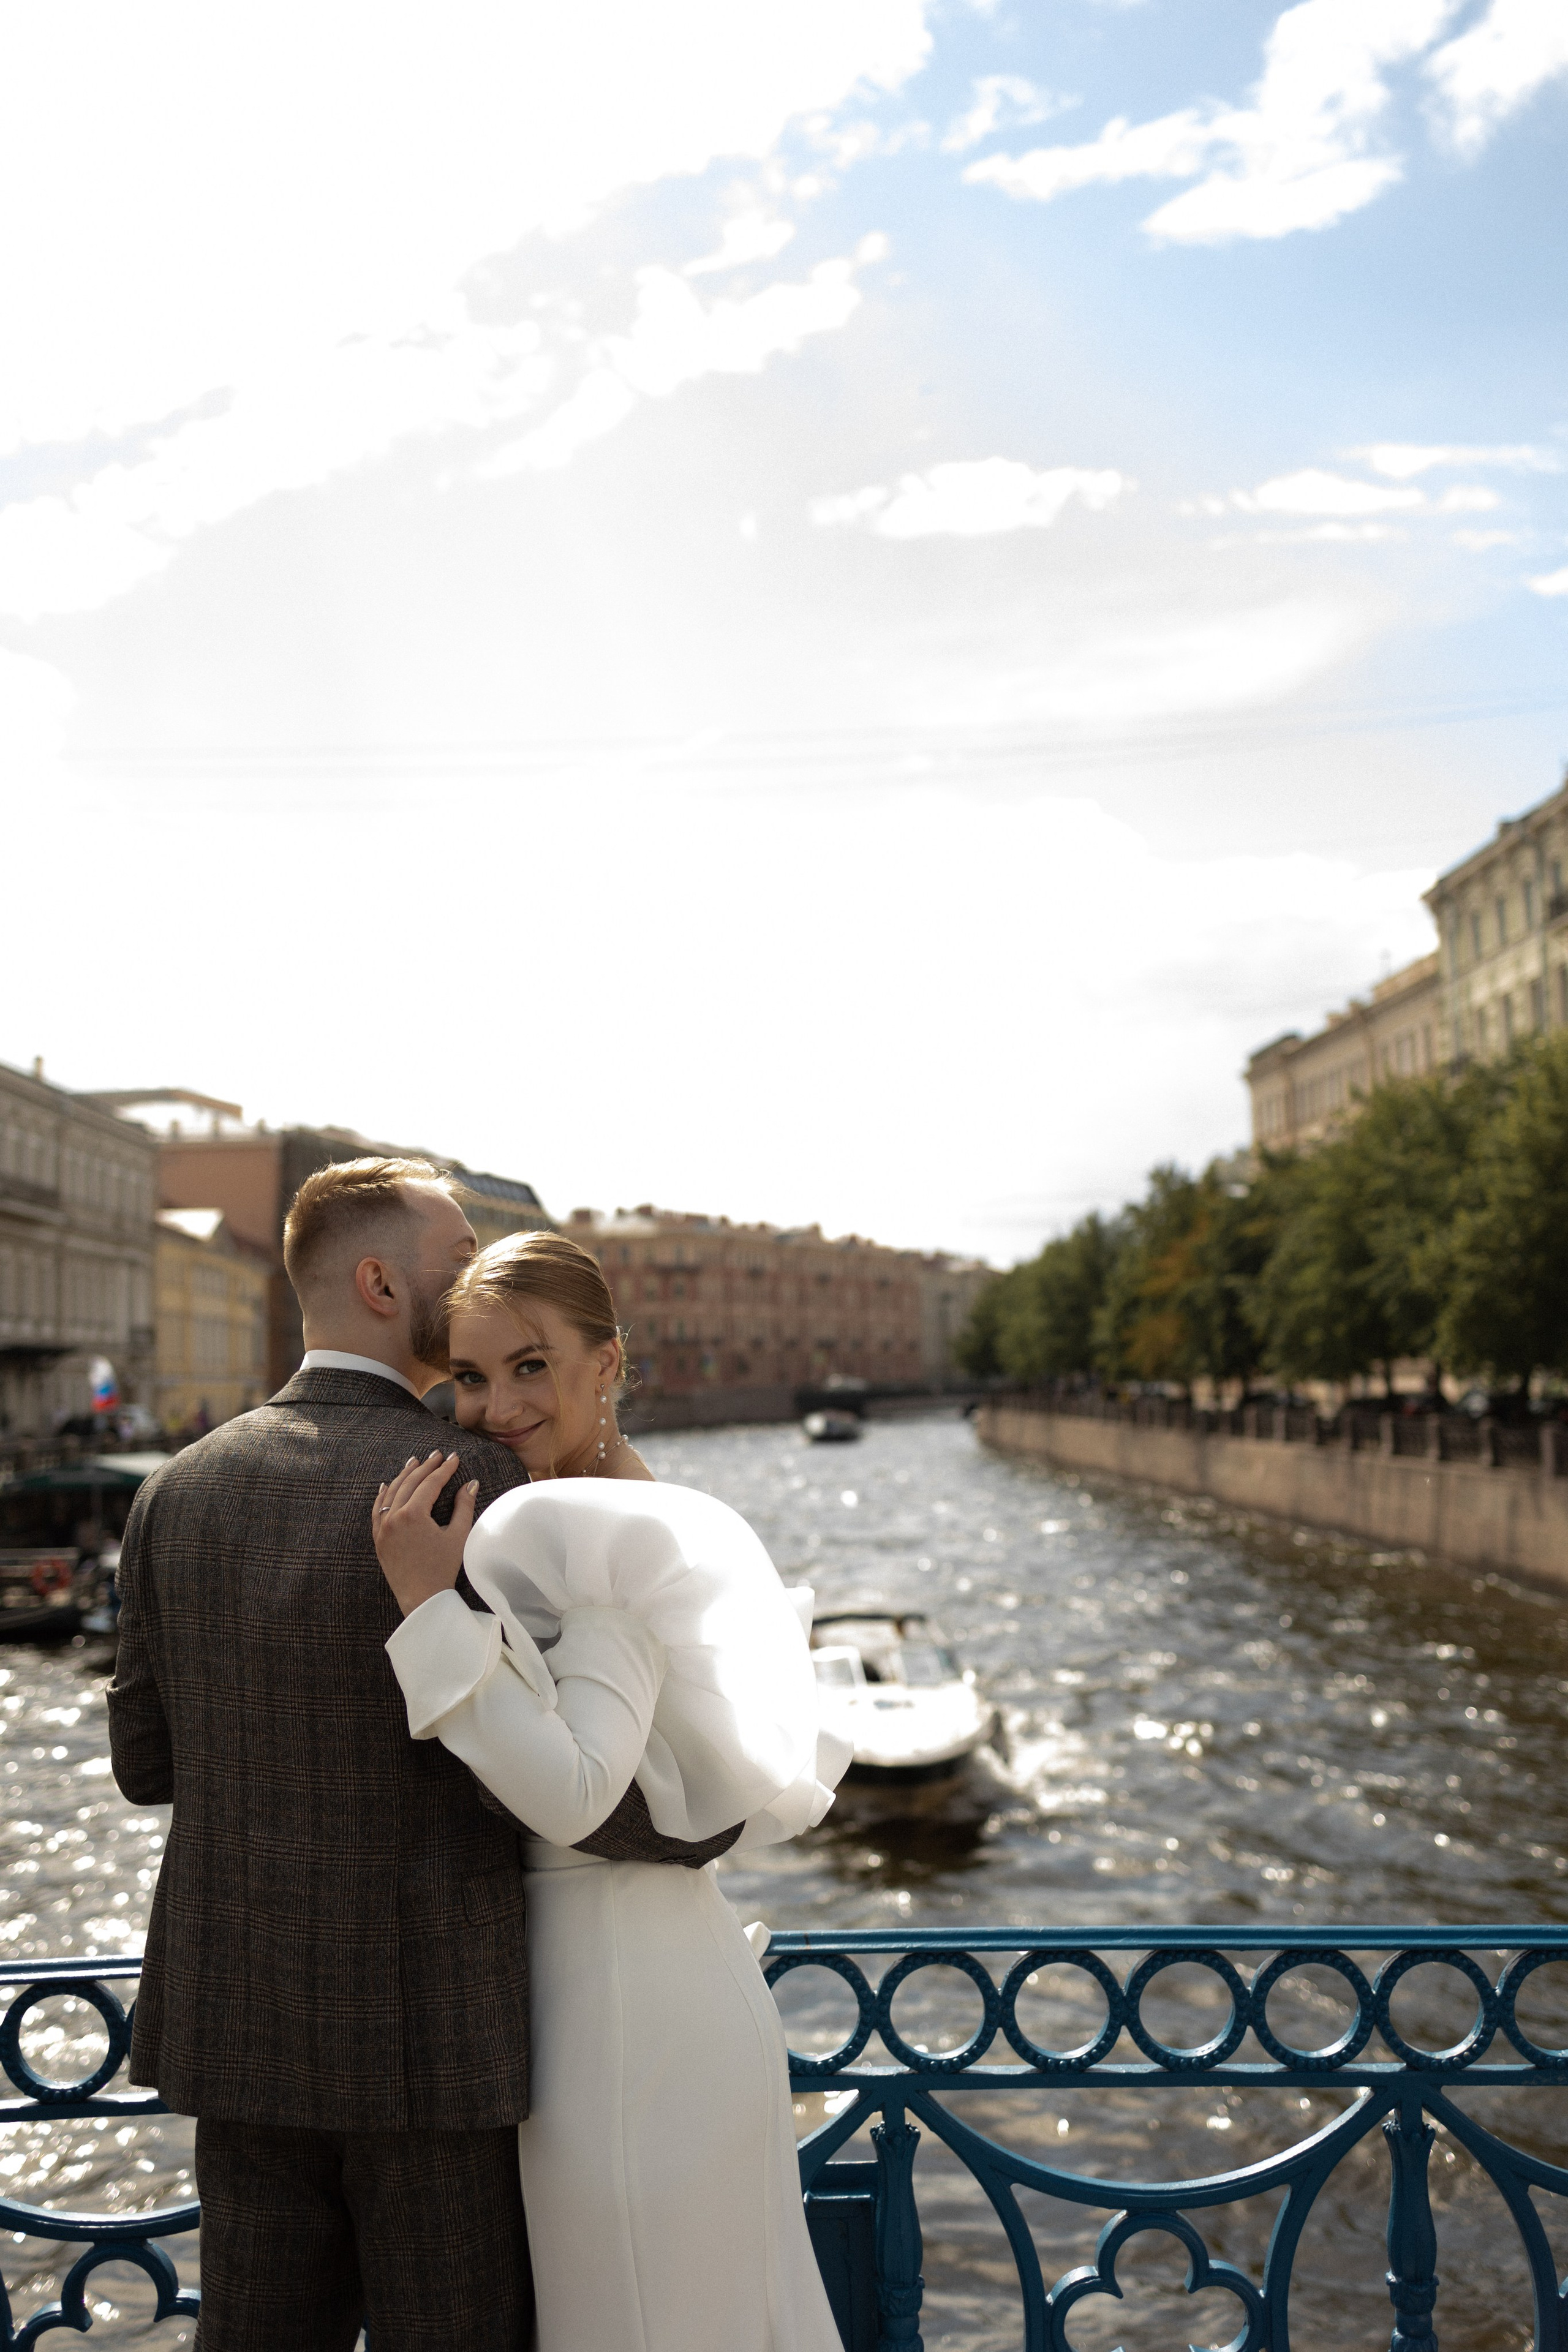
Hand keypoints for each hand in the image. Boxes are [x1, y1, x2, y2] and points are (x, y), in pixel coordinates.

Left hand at [372, 1451, 478, 1616]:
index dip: (444, 1469)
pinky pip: (377, 1510)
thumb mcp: (458, 1536)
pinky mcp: (379, 1539)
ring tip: (414, 1462)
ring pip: (391, 1493)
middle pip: (410, 1483)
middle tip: (437, 1455)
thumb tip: (471, 1484)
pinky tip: (386, 1485)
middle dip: (425, 1467)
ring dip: (404, 1476)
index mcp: (413, 1514)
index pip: (430, 1483)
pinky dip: (383, 1495)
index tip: (454, 1458)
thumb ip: (464, 1507)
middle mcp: (394, 1517)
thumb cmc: (443, 1569)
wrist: (421, 1598)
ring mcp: (383, 1528)